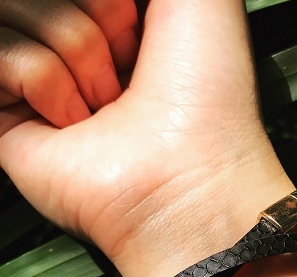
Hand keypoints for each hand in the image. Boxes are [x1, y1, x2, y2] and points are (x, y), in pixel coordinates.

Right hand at [0, 0, 293, 276]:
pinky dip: (44, 80)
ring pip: (16, 12)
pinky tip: (75, 121)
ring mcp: (40, 83)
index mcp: (120, 21)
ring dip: (78, 50)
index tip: (141, 24)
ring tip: (107, 104)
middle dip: (96, 16)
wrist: (190, 171)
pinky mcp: (8, 118)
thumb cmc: (208, 93)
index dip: (113, 3)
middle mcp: (78, 50)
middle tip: (128, 71)